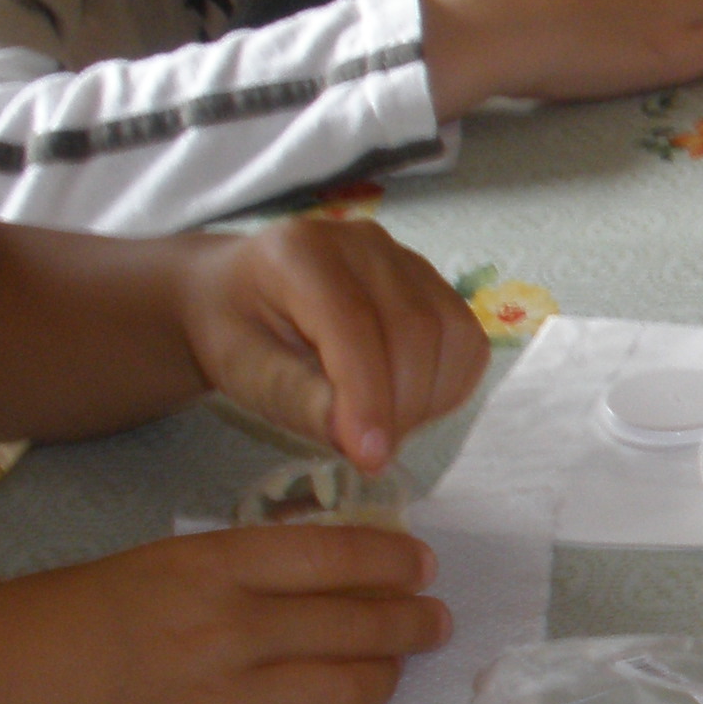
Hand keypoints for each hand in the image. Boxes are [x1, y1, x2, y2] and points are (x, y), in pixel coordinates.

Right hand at [0, 528, 446, 703]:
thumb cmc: (70, 618)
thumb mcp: (158, 565)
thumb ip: (246, 570)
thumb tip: (343, 575)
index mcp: (211, 566)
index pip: (340, 556)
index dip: (397, 563)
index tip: (422, 568)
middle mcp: (226, 631)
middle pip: (361, 626)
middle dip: (413, 623)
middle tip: (432, 622)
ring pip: (348, 691)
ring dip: (384, 678)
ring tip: (390, 670)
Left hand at [176, 220, 489, 471]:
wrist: (239, 295)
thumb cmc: (236, 332)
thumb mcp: (242, 372)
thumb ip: (299, 402)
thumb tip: (363, 442)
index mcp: (301, 253)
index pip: (354, 325)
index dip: (368, 397)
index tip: (370, 459)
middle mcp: (365, 243)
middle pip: (414, 329)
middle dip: (403, 406)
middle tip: (373, 453)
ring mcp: (407, 260)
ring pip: (453, 335)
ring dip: (430, 401)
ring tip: (386, 429)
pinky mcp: (435, 285)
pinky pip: (466, 342)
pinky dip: (448, 387)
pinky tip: (408, 405)